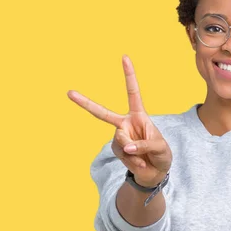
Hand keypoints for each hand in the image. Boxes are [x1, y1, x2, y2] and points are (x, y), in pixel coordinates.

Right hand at [67, 55, 172, 185]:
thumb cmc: (161, 154)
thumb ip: (144, 144)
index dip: (129, 75)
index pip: (133, 92)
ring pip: (121, 141)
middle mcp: (125, 123)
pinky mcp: (116, 150)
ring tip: (145, 158)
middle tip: (69, 93)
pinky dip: (133, 161)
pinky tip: (140, 163)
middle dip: (85, 103)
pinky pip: (123, 154)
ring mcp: (119, 137)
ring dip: (135, 152)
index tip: (124, 57)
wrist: (156, 172)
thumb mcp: (159, 147)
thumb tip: (126, 147)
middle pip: (102, 113)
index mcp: (138, 115)